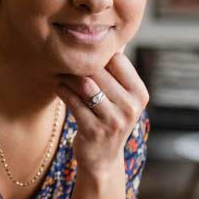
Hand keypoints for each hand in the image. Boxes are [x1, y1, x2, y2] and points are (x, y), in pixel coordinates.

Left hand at [55, 51, 148, 176]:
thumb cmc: (109, 120)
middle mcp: (130, 107)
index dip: (99, 54)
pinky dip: (62, 91)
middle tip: (63, 58)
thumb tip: (109, 39)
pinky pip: (73, 102)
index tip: (83, 52)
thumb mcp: (122, 99)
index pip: (119, 61)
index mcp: (140, 94)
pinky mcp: (93, 130)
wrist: (103, 159)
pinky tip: (58, 86)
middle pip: (100, 71)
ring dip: (68, 76)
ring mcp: (113, 120)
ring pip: (86, 85)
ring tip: (59, 72)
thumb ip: (117, 74)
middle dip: (79, 64)